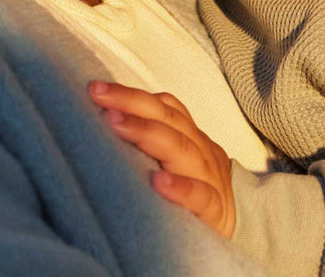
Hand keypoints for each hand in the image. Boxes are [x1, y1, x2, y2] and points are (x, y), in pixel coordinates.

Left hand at [88, 81, 235, 237]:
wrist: (227, 235)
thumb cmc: (188, 195)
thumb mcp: (172, 163)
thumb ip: (147, 145)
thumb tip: (100, 122)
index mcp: (190, 137)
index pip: (164, 107)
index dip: (132, 95)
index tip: (97, 89)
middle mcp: (201, 151)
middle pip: (169, 119)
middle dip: (132, 104)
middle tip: (100, 98)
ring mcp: (211, 179)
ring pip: (183, 148)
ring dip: (147, 133)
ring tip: (116, 124)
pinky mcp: (216, 212)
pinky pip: (202, 196)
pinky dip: (181, 187)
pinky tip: (158, 182)